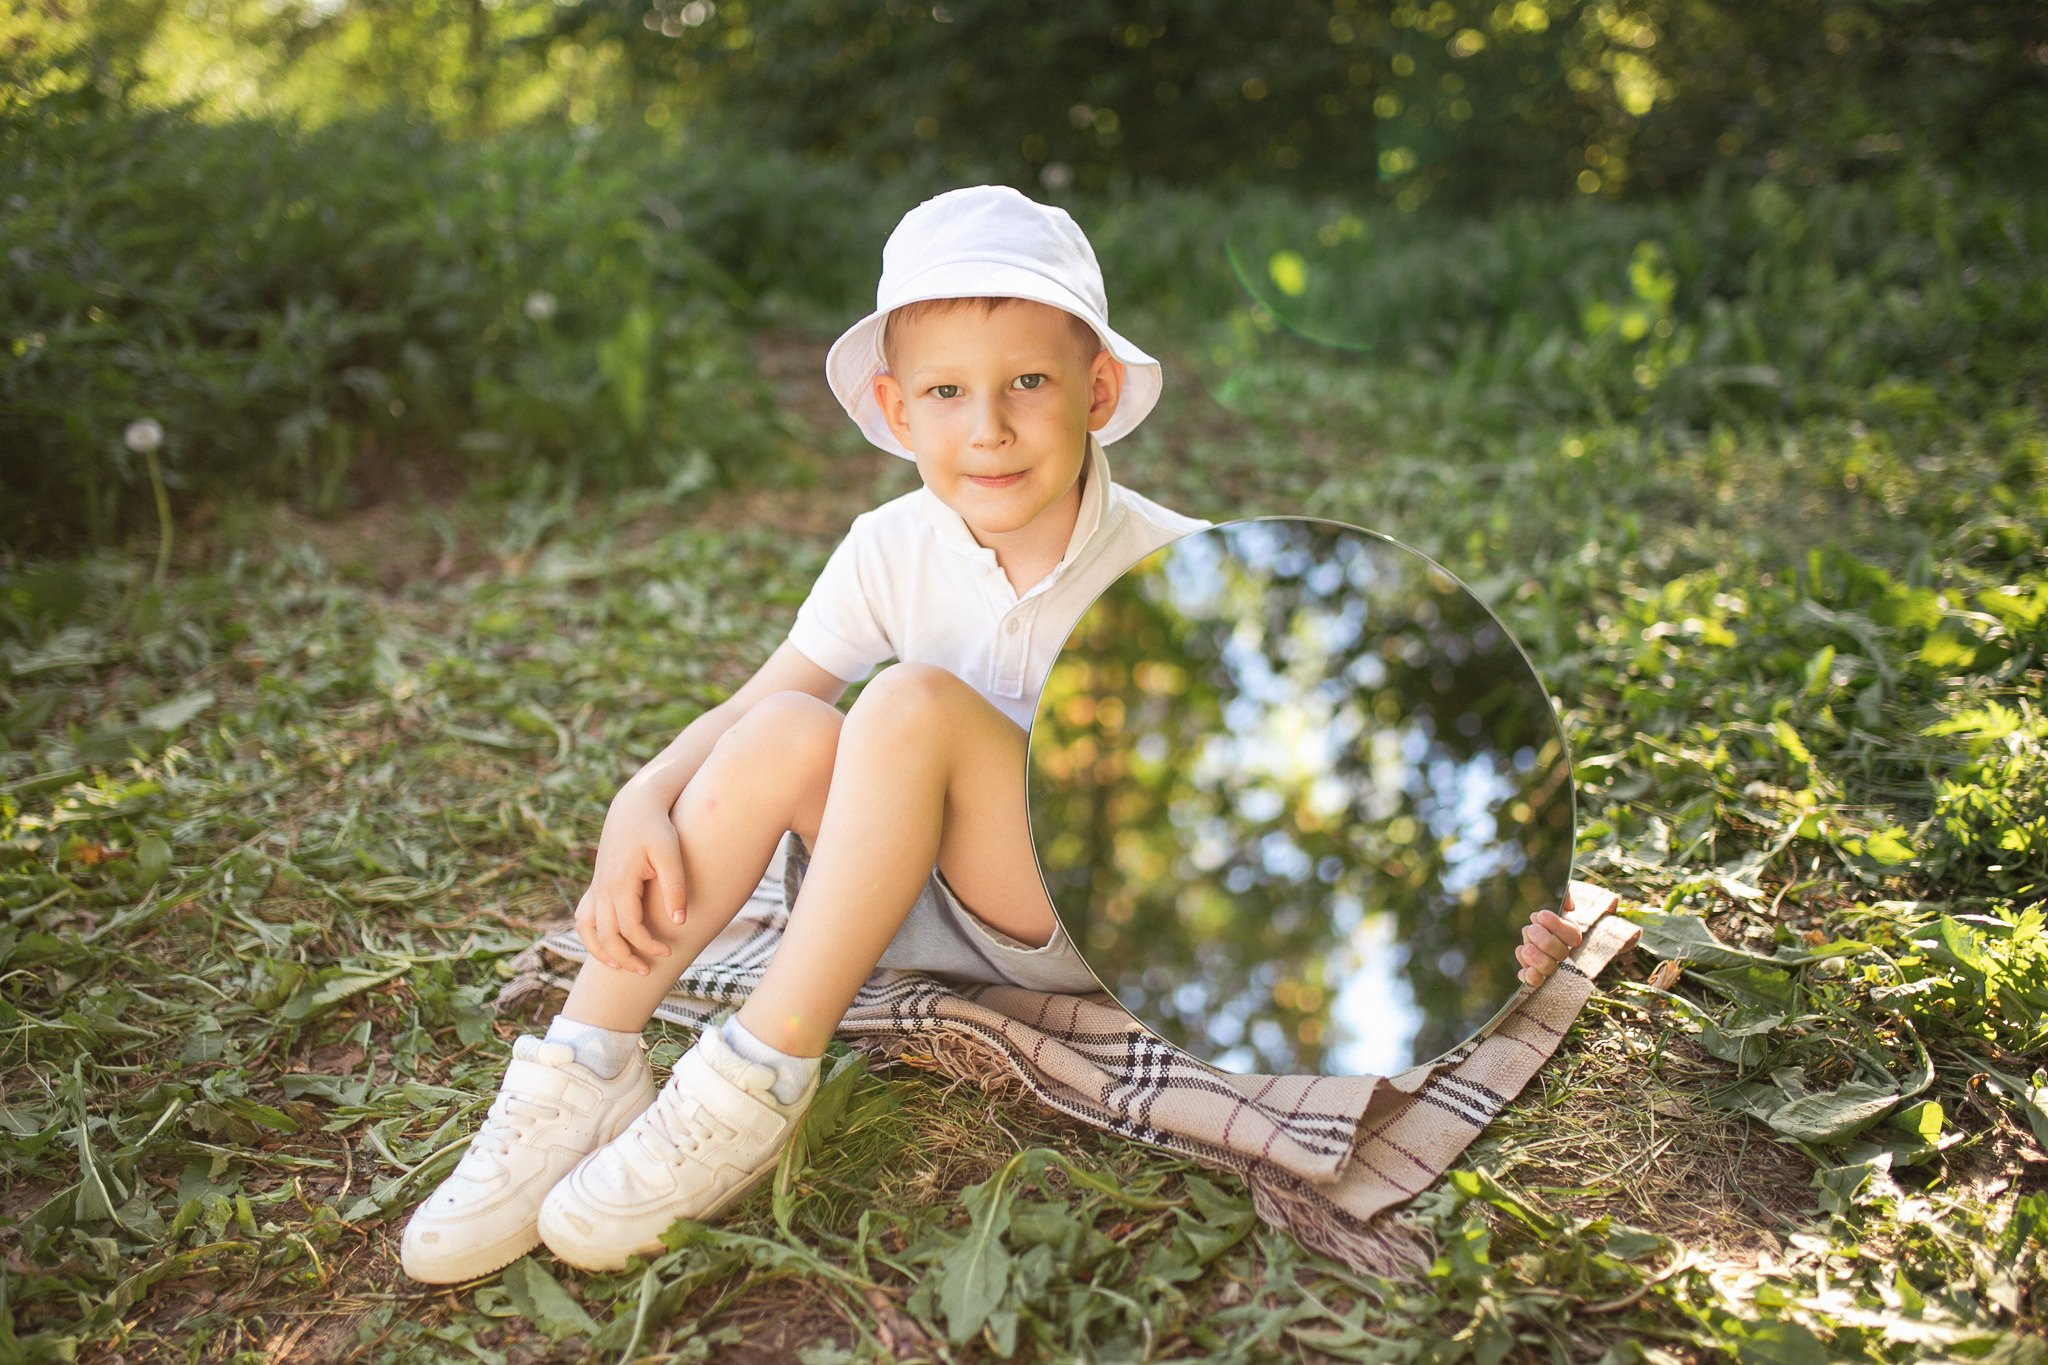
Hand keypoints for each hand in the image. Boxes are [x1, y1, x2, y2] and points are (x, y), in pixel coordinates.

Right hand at [573, 794, 687, 974]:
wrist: (635, 805)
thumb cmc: (657, 827)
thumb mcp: (671, 853)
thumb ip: (674, 887)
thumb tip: (679, 922)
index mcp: (620, 882)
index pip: (629, 928)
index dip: (648, 945)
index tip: (668, 951)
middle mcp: (603, 887)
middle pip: (606, 936)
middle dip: (625, 958)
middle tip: (646, 971)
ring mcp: (596, 886)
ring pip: (588, 930)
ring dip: (602, 952)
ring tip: (621, 966)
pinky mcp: (597, 883)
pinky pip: (583, 916)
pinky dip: (589, 935)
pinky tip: (603, 945)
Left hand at [1516, 901, 1584, 988]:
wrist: (1521, 918)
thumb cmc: (1538, 904)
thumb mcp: (1550, 894)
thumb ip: (1562, 894)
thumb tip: (1569, 906)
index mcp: (1567, 931)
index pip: (1572, 934)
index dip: (1557, 926)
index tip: (1539, 914)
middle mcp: (1560, 949)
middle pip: (1561, 954)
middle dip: (1546, 942)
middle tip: (1530, 928)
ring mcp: (1547, 961)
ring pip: (1550, 969)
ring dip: (1538, 960)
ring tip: (1525, 948)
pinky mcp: (1532, 971)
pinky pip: (1536, 981)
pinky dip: (1530, 977)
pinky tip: (1522, 970)